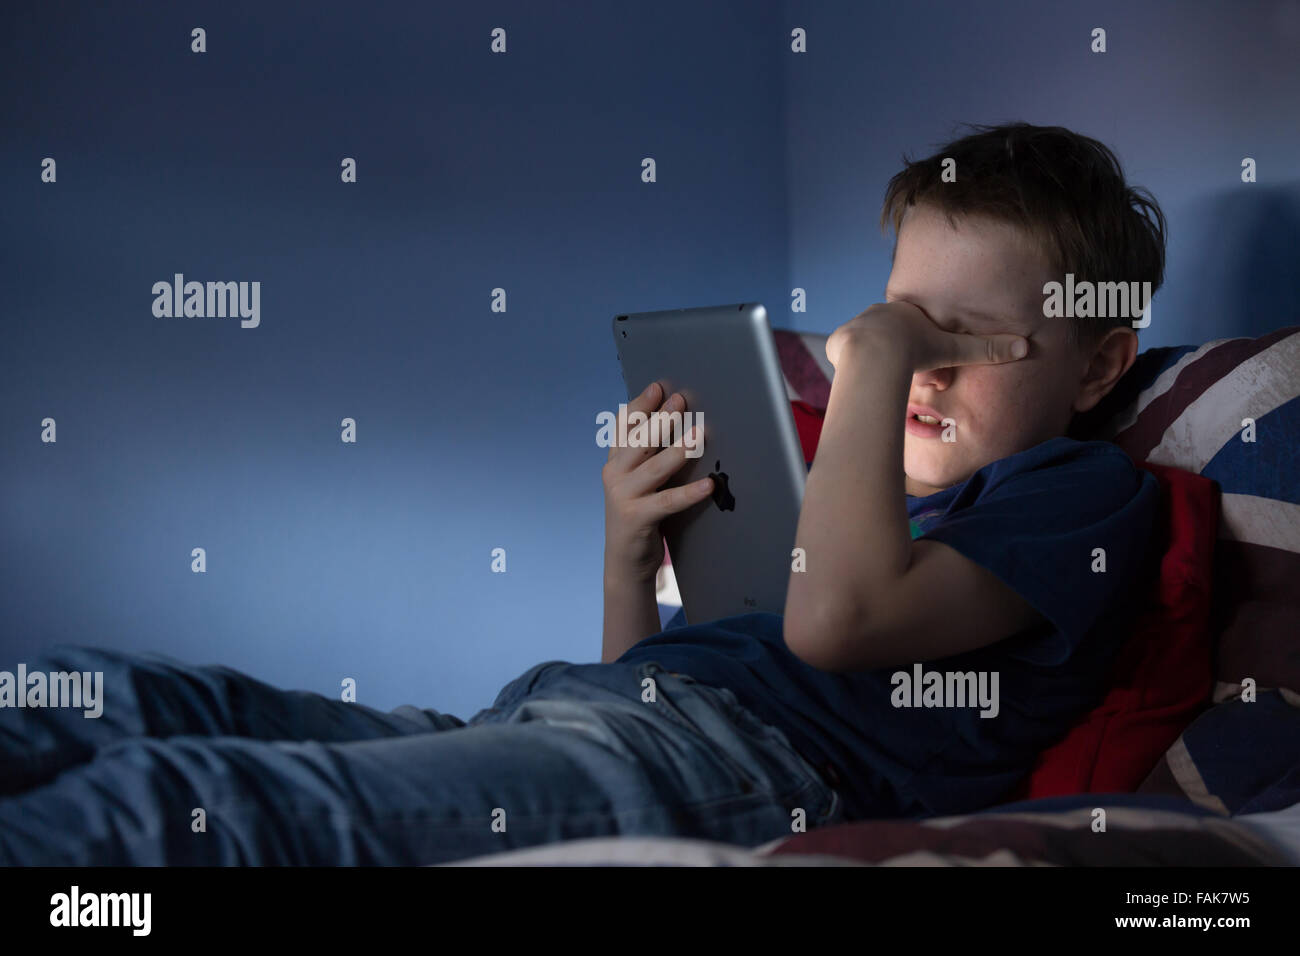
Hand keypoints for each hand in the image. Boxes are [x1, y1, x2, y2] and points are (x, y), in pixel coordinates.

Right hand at [602, 381, 712, 583]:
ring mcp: (623, 497)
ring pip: (653, 468)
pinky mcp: (636, 519)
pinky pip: (667, 502)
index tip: (658, 387)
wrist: (625, 562)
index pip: (623, 427)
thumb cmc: (640, 515)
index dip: (640, 405)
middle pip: (639, 441)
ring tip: (698, 435)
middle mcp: (614, 475)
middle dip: (661, 419)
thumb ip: (649, 457)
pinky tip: (708, 485)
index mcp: (615, 462)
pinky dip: (688, 493)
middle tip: (681, 400)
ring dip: (677, 451)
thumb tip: (683, 428)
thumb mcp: (638, 482)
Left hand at [826, 300, 1028, 371]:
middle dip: (900, 359)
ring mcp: (857, 326)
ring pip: (869, 347)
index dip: (923, 351)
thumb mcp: (955, 351)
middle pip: (892, 339)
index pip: (916, 330)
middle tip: (907, 380)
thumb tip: (1025, 346)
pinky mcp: (840, 341)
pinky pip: (848, 355)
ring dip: (877, 364)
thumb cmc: (916, 351)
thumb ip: (987, 350)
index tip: (927, 369)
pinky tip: (862, 378)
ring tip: (884, 380)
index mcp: (906, 311)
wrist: (875, 355)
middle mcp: (880, 313)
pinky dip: (855, 367)